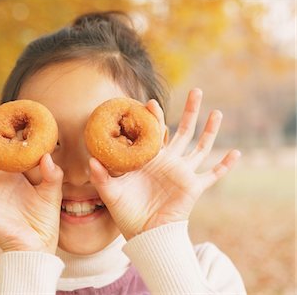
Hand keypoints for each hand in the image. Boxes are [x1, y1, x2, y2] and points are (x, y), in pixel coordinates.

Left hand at [89, 89, 240, 239]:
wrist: (144, 234)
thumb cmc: (127, 213)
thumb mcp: (111, 193)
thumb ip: (102, 177)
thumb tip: (90, 161)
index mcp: (149, 159)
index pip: (154, 132)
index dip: (153, 117)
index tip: (149, 102)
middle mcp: (168, 162)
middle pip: (183, 131)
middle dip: (190, 112)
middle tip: (196, 91)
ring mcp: (183, 173)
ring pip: (200, 147)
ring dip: (210, 130)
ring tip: (217, 112)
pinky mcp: (194, 187)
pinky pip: (212, 175)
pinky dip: (225, 166)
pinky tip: (236, 153)